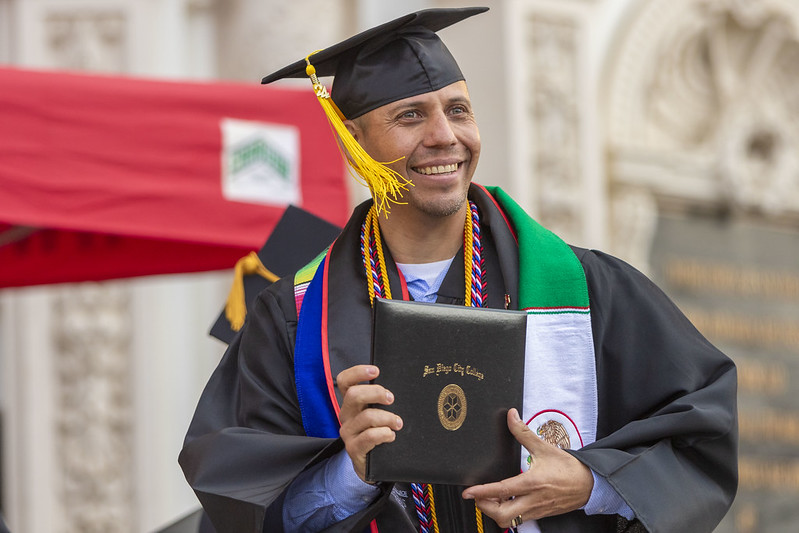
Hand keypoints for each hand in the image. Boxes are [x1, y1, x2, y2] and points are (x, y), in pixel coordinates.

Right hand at [337, 364, 402, 481]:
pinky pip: (369, 436)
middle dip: (376, 393)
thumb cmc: (377, 433)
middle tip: (392, 398)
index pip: (344, 381)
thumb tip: (402, 384)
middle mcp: (346, 415)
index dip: (357, 372)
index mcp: (351, 403)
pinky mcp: (353, 448)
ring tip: (398, 423)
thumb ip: (382, 401)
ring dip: (387, 417)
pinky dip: (384, 434)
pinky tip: (391, 436)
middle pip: (354, 394)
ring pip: (366, 416)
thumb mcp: (377, 414)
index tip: (376, 370)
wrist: (371, 466)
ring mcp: (348, 432)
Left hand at [461, 408, 592, 527]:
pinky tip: (506, 502)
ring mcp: (536, 510)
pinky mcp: (540, 514)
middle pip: (502, 515)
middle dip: (485, 507)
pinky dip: (508, 513)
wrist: (590, 484)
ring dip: (495, 511)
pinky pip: (519, 520)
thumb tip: (511, 416)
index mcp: (531, 483)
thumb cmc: (568, 468)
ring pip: (510, 521)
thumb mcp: (544, 447)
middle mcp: (532, 500)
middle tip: (478, 496)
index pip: (501, 490)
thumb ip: (523, 432)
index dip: (481, 492)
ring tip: (490, 499)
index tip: (468, 492)